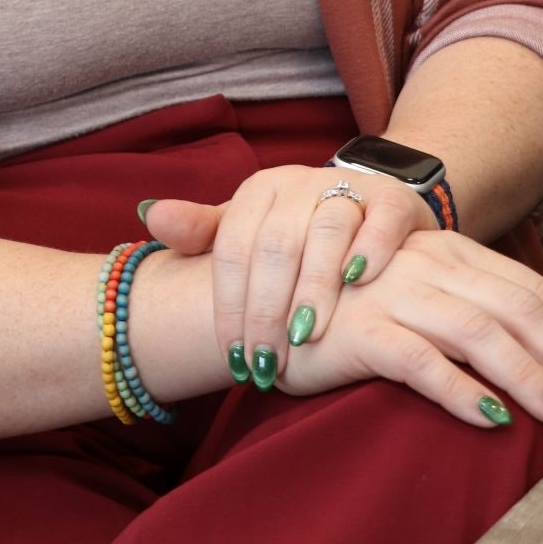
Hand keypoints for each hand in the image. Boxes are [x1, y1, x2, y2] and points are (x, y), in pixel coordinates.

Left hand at [145, 163, 433, 387]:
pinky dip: (370, 249)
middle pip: (276, 244)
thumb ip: (201, 230)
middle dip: (267, 309)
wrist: (370, 205)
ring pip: (326, 232)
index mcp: (258, 190)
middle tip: (266, 362)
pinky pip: (380, 219)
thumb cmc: (299, 233)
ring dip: (315, 287)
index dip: (229, 304)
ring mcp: (348, 187)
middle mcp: (299, 182)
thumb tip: (150, 216)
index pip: (233, 246)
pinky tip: (358, 282)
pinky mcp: (392, 199)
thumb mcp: (248, 231)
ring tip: (306, 336)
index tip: (232, 356)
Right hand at [271, 229, 542, 430]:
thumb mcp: (430, 281)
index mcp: (443, 249)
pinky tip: (490, 417)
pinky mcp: (361, 331)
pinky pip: (421, 362)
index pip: (524, 286)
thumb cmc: (351, 298)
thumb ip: (495, 284)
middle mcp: (423, 264)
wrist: (266, 300)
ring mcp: (392, 294)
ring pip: (477, 332)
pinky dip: (461, 391)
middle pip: (513, 307)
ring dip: (525, 377)